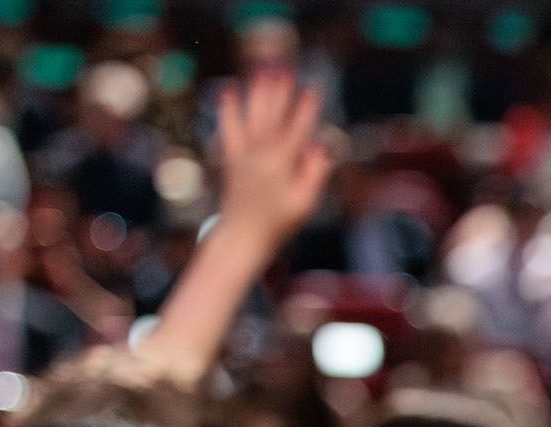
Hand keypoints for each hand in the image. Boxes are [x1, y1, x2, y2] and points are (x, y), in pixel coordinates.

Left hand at [213, 71, 332, 250]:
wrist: (242, 235)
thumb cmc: (279, 222)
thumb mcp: (306, 203)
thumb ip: (315, 172)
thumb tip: (323, 143)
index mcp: (283, 163)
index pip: (298, 128)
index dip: (307, 107)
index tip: (313, 87)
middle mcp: (262, 152)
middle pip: (273, 112)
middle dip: (279, 88)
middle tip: (283, 66)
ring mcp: (244, 152)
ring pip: (252, 113)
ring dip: (258, 89)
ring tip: (262, 68)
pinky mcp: (231, 156)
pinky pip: (228, 126)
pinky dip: (227, 107)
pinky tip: (228, 88)